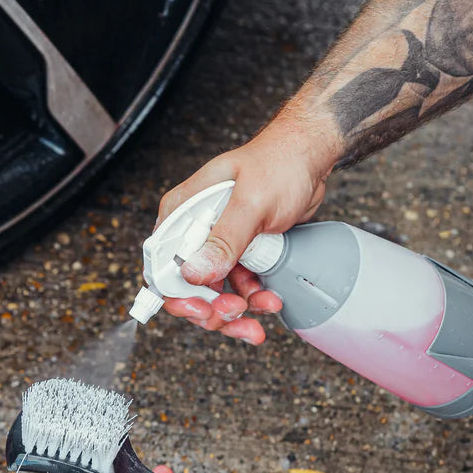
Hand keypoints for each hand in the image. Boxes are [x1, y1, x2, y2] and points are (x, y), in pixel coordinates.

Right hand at [157, 121, 338, 342]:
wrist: (310, 159)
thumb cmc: (279, 163)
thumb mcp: (251, 201)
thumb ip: (225, 239)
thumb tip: (193, 272)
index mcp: (183, 212)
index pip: (162, 264)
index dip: (176, 294)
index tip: (201, 308)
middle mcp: (194, 231)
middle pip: (187, 286)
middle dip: (211, 307)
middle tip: (237, 312)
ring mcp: (218, 245)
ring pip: (214, 293)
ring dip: (238, 309)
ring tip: (265, 306)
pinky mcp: (239, 254)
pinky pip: (238, 288)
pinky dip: (254, 301)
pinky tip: (271, 300)